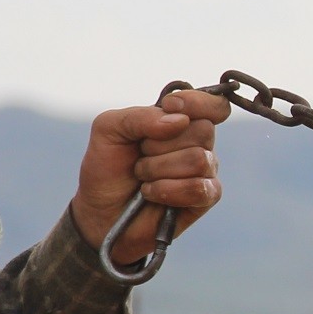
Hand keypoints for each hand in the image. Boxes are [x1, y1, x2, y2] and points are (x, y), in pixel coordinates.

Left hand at [69, 88, 229, 267]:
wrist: (99, 212)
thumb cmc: (106, 167)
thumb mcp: (109, 129)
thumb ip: (140, 116)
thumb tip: (180, 120)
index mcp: (180, 119)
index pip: (212, 104)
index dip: (197, 102)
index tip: (169, 106)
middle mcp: (198, 143)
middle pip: (203, 129)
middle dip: (161, 144)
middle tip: (141, 155)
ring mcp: (205, 170)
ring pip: (198, 160)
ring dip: (159, 169)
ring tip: (143, 177)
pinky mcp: (205, 198)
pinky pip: (199, 189)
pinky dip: (168, 191)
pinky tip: (152, 193)